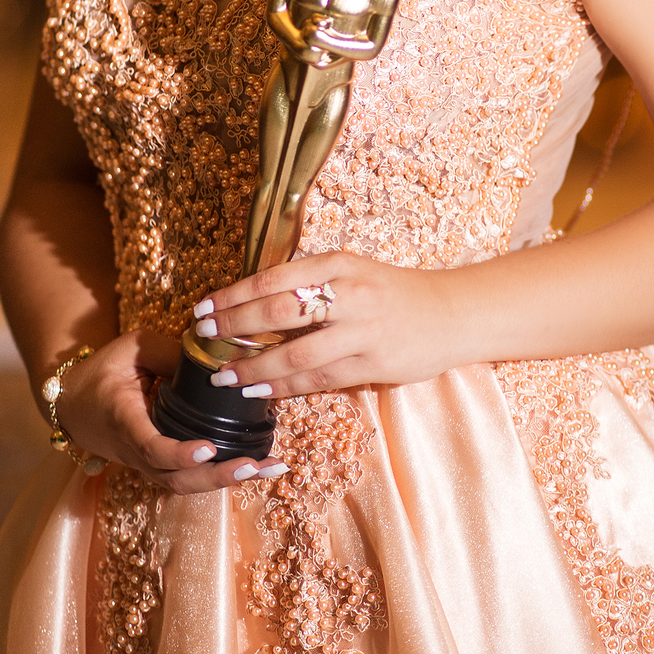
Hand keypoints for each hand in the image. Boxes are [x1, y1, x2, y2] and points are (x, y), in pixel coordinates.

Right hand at [51, 329, 289, 492]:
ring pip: (185, 485)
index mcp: (125, 419)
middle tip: (254, 465)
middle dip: (217, 477)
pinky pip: (188, 479)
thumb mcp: (131, 348)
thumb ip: (168, 352)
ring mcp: (147, 464)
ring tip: (268, 468)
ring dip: (227, 480)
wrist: (74, 404)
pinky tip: (256, 466)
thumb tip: (212, 361)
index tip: (208, 449)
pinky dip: (220, 476)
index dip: (179, 454)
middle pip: (175, 479)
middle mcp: (136, 450)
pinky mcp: (159, 467)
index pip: (151, 447)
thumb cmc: (104, 372)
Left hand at [187, 253, 457, 398]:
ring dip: (254, 366)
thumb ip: (310, 283)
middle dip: (234, 327)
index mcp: (339, 264)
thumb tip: (252, 302)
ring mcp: (363, 331)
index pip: (273, 278)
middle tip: (202, 339)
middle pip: (278, 313)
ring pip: (295, 354)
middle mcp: (350, 293)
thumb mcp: (352, 272)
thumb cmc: (392, 292)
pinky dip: (285, 386)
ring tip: (225, 376)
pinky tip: (261, 390)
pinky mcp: (373, 364)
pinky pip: (319, 378)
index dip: (233, 295)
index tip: (202, 308)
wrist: (451, 313)